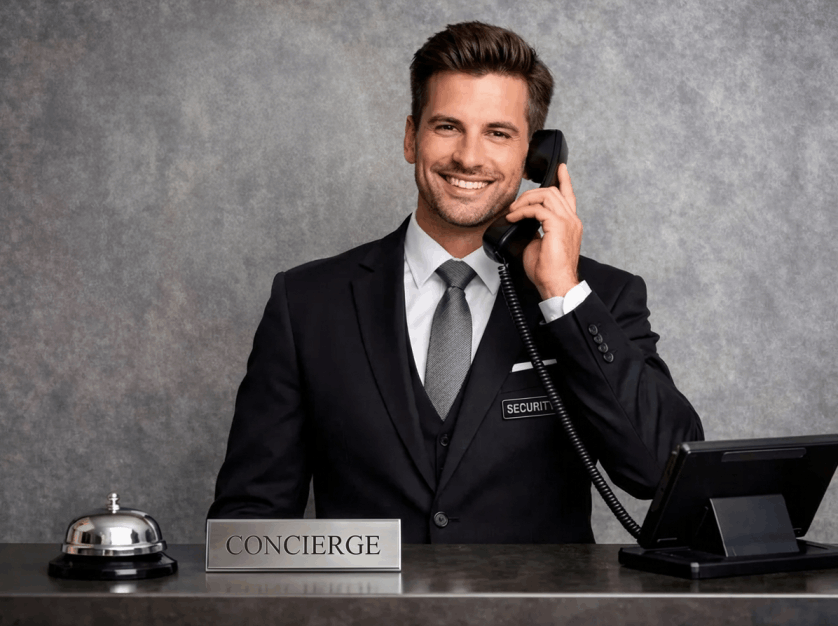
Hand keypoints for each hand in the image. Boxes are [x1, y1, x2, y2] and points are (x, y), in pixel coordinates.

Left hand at [505, 164, 580, 299]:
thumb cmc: (549, 271)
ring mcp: (567, 221)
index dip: (564, 180)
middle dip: (531, 193)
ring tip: (513, 211)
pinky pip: (537, 209)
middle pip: (553, 192)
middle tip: (515, 205)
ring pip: (546, 195)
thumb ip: (535, 229)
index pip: (569, 196)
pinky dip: (522, 211)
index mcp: (570, 224)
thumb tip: (523, 223)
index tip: (561, 169)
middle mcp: (572, 220)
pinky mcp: (558, 226)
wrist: (557, 284)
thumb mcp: (539, 244)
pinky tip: (514, 217)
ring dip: (526, 200)